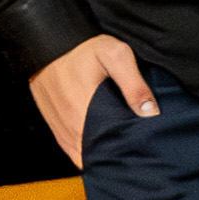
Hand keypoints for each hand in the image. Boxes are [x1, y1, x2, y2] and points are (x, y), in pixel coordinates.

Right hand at [31, 34, 156, 165]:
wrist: (48, 43)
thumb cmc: (82, 49)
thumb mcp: (115, 56)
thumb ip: (133, 84)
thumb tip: (151, 112)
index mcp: (84, 115)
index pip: (108, 149)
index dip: (125, 153)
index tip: (141, 151)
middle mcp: (69, 127)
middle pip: (97, 155)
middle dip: (116, 156)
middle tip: (135, 150)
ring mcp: (60, 129)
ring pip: (84, 155)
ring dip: (100, 154)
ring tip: (120, 148)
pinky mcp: (55, 126)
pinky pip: (72, 150)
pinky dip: (86, 151)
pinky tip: (101, 145)